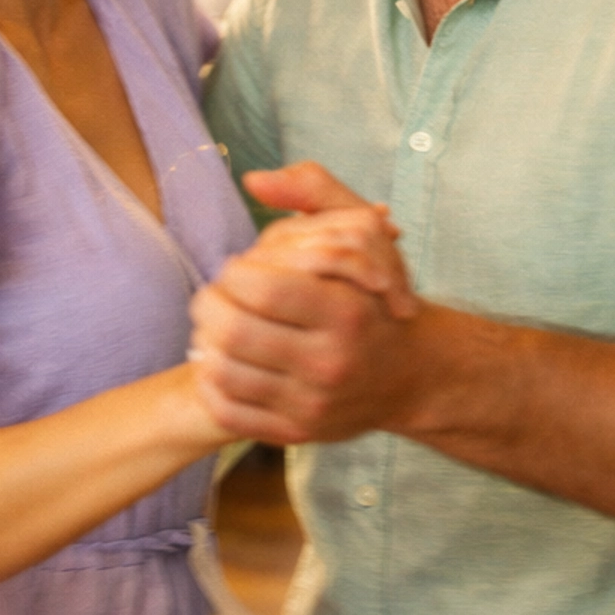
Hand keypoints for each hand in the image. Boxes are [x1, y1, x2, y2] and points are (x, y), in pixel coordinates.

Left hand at [190, 162, 425, 445]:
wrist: (411, 376)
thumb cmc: (376, 298)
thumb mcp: (362, 233)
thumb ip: (313, 191)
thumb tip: (254, 180)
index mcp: (346, 311)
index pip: (261, 289)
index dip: (233, 273)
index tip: (237, 269)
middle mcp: (331, 362)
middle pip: (234, 333)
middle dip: (208, 308)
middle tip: (211, 298)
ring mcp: (313, 404)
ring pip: (224, 374)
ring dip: (203, 345)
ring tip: (211, 329)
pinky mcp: (298, 433)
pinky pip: (230, 413)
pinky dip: (210, 386)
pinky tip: (218, 364)